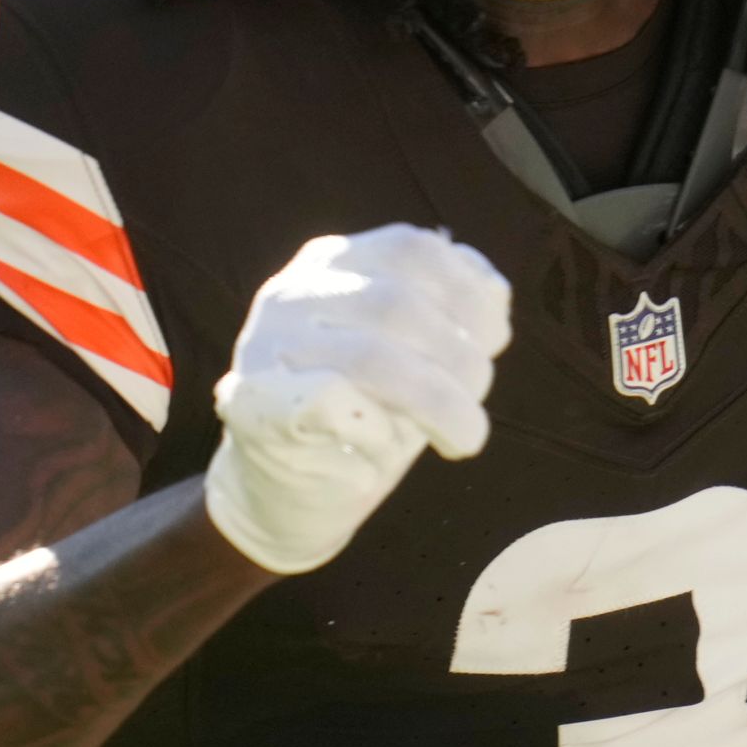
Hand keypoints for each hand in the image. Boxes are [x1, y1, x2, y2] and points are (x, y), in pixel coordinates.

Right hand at [204, 226, 514, 574]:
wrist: (284, 497)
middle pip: (396, 303)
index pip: (412, 249)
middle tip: (476, 412)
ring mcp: (264, 344)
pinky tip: (384, 452)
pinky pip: (330, 402)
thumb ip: (449, 322)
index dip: (468, 293)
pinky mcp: (250, 403)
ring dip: (435, 402)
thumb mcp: (414, 364)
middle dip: (458, 359)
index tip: (496, 342)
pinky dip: (376, 430)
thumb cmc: (360, 425)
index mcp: (334, 265)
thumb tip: (494, 294)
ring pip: (368, 354)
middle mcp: (293, 291)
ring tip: (461, 439)